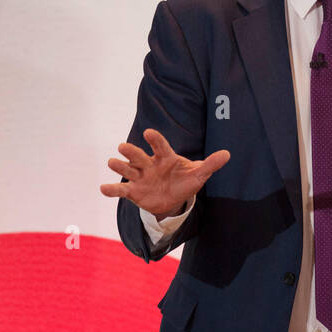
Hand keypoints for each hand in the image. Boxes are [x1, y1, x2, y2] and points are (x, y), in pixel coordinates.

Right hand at [102, 128, 229, 218]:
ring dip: (119, 165)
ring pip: (127, 169)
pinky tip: (103, 189)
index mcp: (165, 157)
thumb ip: (210, 164)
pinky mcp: (133, 191)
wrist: (173, 199)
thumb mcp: (199, 174)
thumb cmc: (185, 181)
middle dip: (131, 151)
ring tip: (112, 162)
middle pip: (138, 155)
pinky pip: (121, 190)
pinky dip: (112, 190)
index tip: (148, 133)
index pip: (160, 145)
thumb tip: (227, 154)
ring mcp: (140, 177)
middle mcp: (149, 164)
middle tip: (123, 147)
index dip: (155, 139)